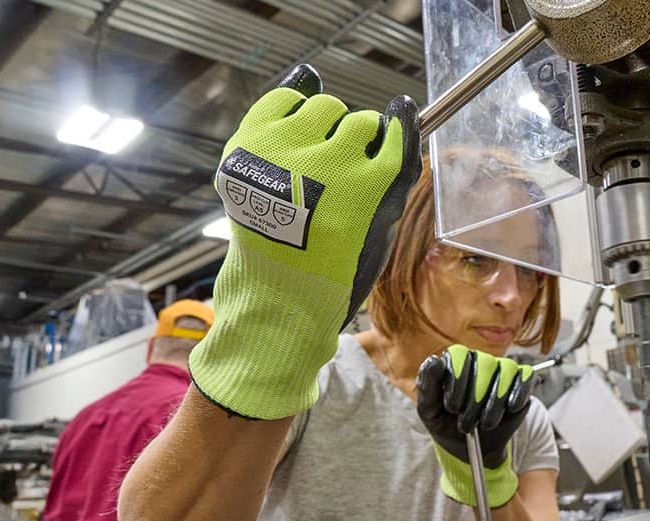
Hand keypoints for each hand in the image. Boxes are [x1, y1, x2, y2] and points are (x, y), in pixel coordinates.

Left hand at [188, 64, 420, 419]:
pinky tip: (297, 127)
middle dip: (363, 137)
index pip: (394, 136)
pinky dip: (294, 105)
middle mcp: (322, 167)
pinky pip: (281, 99)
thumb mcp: (382, 229)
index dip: (400, 125)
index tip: (401, 113)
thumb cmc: (337, 263)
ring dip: (330, 123)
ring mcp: (280, 154)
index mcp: (363, 190)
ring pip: (323, 107)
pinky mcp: (248, 148)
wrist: (278, 291)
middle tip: (350, 162)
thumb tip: (397, 119)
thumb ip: (395, 176)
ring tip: (320, 150)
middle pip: (361, 123)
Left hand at [416, 346, 534, 507]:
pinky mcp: (521, 381)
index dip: (457, 380)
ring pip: (506, 369)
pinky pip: (525, 376)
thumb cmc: (448, 425)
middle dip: (475, 397)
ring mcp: (502, 369)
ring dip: (495, 401)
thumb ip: (427, 386)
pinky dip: (519, 392)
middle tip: (467, 423)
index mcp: (456, 362)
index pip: (459, 354)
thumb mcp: (430, 411)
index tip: (452, 407)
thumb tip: (433, 361)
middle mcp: (480, 360)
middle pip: (484, 363)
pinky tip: (510, 408)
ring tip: (486, 423)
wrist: (473, 448)